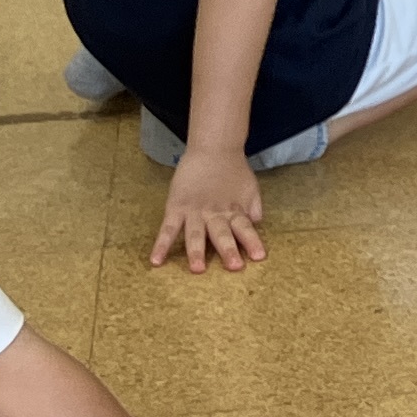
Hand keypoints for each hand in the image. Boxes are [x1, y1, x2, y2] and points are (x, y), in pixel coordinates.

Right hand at [152, 143, 266, 271]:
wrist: (212, 147)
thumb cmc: (233, 169)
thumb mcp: (250, 187)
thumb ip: (253, 206)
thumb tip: (257, 224)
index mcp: (234, 210)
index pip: (245, 228)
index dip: (252, 242)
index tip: (259, 257)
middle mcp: (214, 213)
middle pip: (222, 234)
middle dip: (228, 250)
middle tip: (234, 267)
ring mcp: (194, 211)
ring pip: (195, 234)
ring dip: (196, 251)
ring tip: (197, 268)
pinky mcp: (176, 206)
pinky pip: (168, 228)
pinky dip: (161, 244)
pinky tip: (156, 260)